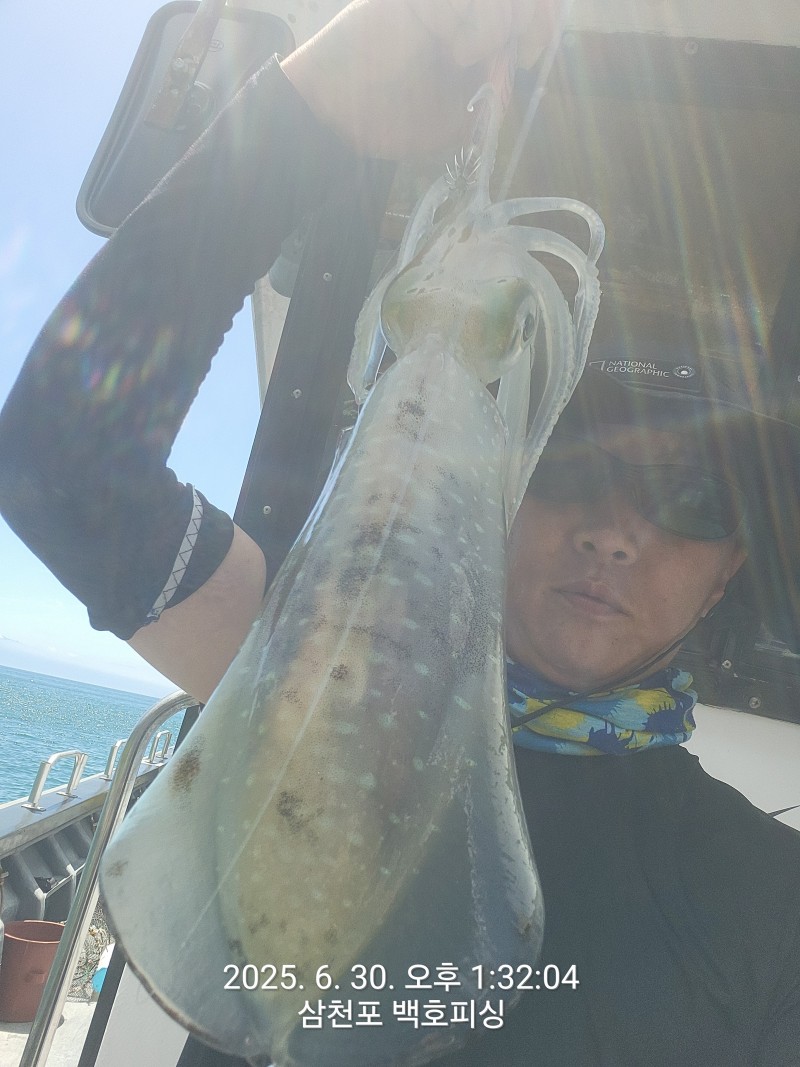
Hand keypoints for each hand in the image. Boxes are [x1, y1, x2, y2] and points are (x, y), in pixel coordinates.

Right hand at [281, 0, 555, 159]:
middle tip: (512, 61)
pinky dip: (480, 27)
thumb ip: (489, 99)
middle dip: (529, 23)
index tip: (526, 58)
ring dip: (498, 28)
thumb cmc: (387, 118)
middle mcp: (452, 6)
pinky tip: (456, 53)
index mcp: (462, 28)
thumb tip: (513, 74)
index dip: (538, 20)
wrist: (337, 117)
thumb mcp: (454, 120)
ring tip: (465, 61)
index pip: (519, 5)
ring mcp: (436, 0)